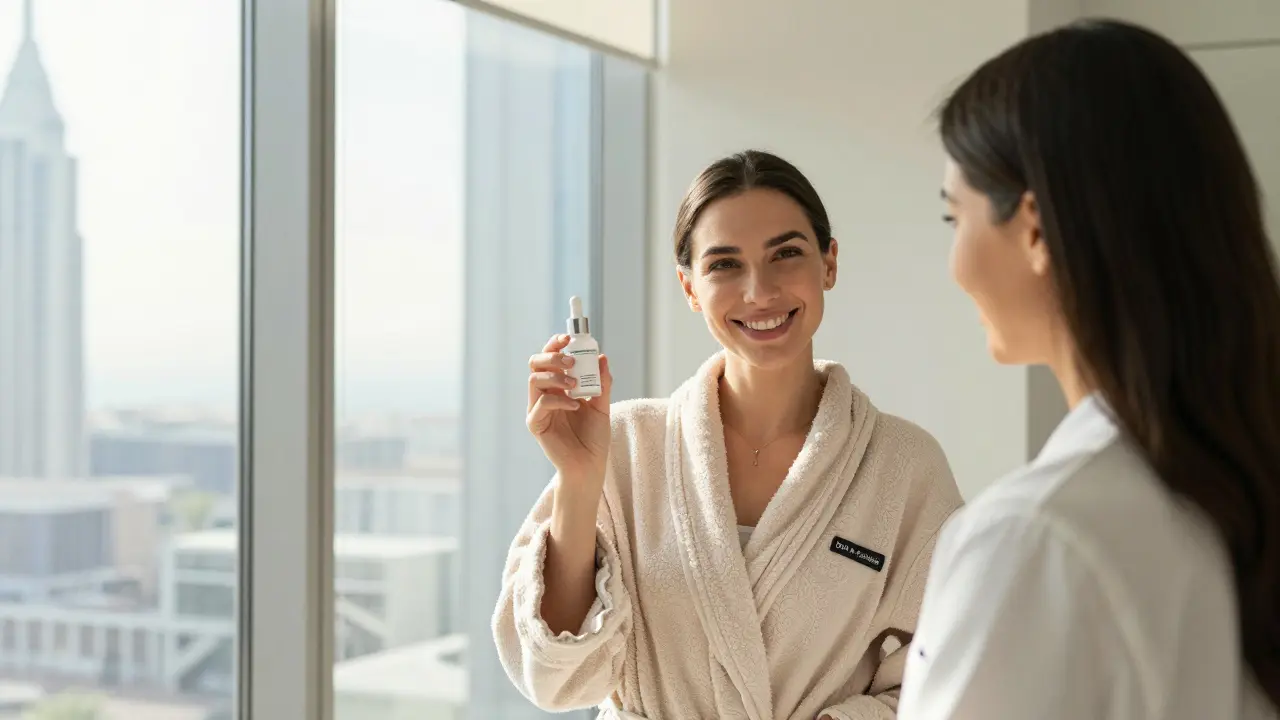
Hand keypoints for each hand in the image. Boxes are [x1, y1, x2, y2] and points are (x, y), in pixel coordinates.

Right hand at [526, 334, 612, 483]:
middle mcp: (545, 394)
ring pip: (534, 379)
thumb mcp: (602, 406)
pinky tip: (576, 406)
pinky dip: (560, 400)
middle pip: (535, 364)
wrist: (590, 465)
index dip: (555, 345)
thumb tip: (602, 357)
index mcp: (558, 387)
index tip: (568, 338)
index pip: (549, 359)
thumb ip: (602, 383)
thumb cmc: (594, 438)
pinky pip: (541, 403)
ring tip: (576, 384)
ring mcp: (538, 409)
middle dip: (552, 356)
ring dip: (556, 376)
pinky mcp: (536, 424)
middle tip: (571, 360)